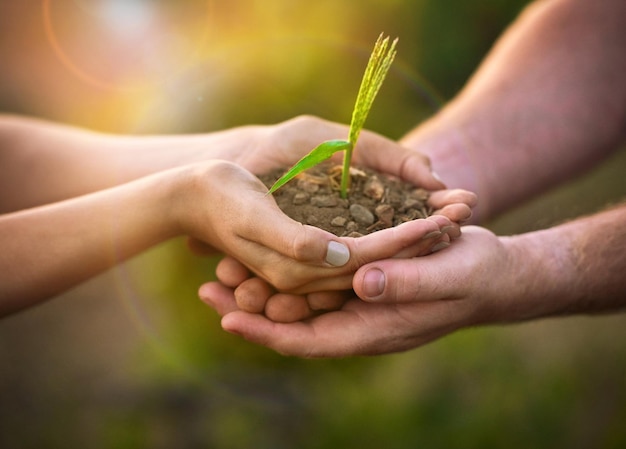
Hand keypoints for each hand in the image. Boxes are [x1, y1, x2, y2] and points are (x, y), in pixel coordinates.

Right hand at [179, 161, 473, 294]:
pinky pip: (357, 243)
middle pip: (377, 261)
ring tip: (451, 213)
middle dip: (419, 239)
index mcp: (298, 268)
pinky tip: (413, 214)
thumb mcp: (252, 216)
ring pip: (372, 254)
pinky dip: (387, 230)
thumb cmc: (217, 197)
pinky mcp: (310, 248)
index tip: (443, 219)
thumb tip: (341, 254)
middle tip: (462, 213)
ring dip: (410, 235)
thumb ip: (294, 241)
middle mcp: (309, 273)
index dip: (404, 240)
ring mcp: (311, 263)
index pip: (365, 259)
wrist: (192, 194)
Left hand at [199, 227, 526, 356]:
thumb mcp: (448, 276)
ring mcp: (359, 300)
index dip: (267, 334)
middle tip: (208, 289)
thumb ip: (408, 283)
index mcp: (375, 328)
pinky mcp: (361, 279)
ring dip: (262, 288)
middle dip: (251, 310)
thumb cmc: (477, 276)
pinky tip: (264, 250)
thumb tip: (363, 282)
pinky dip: (287, 270)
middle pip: (293, 323)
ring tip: (221, 269)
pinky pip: (315, 281)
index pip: (310, 341)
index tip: (226, 321)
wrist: (494, 271)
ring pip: (299, 302)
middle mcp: (359, 318)